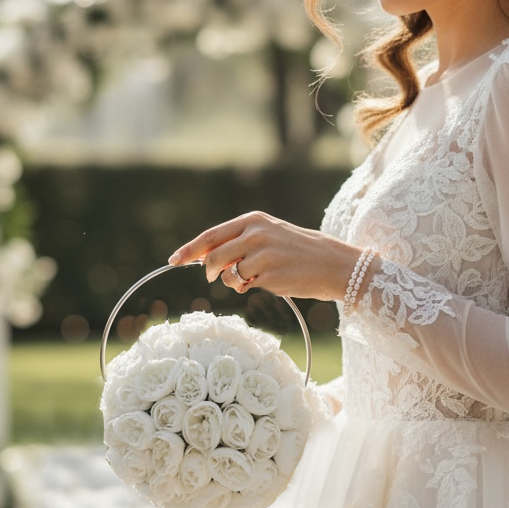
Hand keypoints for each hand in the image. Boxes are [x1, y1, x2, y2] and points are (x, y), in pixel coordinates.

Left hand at [168, 211, 363, 301]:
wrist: (334, 264)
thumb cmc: (300, 252)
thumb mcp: (270, 236)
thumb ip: (240, 243)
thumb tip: (206, 259)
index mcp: (253, 220)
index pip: (211, 235)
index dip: (190, 249)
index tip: (174, 260)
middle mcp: (255, 233)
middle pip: (213, 255)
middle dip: (208, 270)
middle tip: (211, 278)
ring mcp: (261, 254)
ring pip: (228, 273)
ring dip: (233, 281)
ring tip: (252, 278)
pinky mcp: (269, 274)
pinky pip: (244, 286)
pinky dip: (249, 287)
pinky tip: (268, 282)